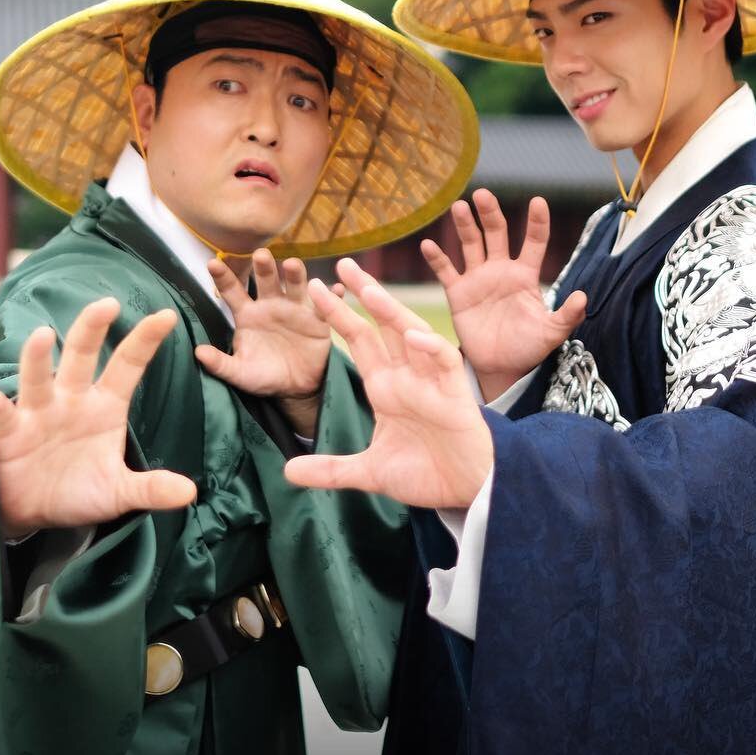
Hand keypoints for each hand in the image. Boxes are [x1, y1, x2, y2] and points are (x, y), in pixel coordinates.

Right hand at [0, 298, 193, 538]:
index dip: (145, 341)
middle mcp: (71, 400)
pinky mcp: (8, 436)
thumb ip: (151, 489)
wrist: (33, 512)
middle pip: (81, 357)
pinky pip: (3, 419)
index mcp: (104, 406)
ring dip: (38, 358)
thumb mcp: (119, 493)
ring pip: (37, 379)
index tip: (167, 316)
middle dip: (92, 329)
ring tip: (44, 335)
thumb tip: (189, 494)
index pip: (127, 366)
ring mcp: (37, 414)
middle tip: (107, 304)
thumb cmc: (78, 491)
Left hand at [194, 249, 339, 437]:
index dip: (223, 277)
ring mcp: (296, 309)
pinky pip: (326, 306)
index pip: (232, 291)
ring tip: (293, 265)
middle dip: (263, 266)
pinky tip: (335, 288)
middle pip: (266, 280)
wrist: (296, 388)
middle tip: (260, 255)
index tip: (212, 263)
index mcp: (248, 314)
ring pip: (296, 286)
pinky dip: (332, 296)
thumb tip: (198, 352)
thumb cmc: (265, 376)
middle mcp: (271, 304)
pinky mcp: (318, 319)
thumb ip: (221, 364)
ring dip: (295, 274)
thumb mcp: (241, 373)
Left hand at [284, 259, 491, 507]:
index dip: (338, 314)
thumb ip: (331, 470)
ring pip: (412, 335)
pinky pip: (444, 362)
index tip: (314, 289)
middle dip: (365, 294)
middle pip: (383, 325)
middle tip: (344, 264)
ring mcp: (431, 382)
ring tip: (369, 291)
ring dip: (392, 313)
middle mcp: (406, 376)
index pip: (358, 340)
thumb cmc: (425, 473)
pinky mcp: (455, 395)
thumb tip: (289, 471)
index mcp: (385, 387)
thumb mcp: (369, 471)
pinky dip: (430, 347)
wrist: (466, 491)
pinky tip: (414, 336)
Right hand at [421, 189, 585, 401]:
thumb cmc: (529, 348)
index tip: (538, 202)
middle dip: (490, 213)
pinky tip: (428, 245)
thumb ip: (567, 316)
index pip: (534, 242)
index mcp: (526, 275)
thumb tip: (583, 297)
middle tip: (483, 195)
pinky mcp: (458, 293)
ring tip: (459, 207)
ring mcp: (478, 279)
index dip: (537, 222)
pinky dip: (437, 258)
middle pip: (496, 233)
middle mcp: (501, 270)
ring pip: (471, 244)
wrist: (501, 367)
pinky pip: (446, 271)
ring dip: (465, 226)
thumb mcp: (552, 333)